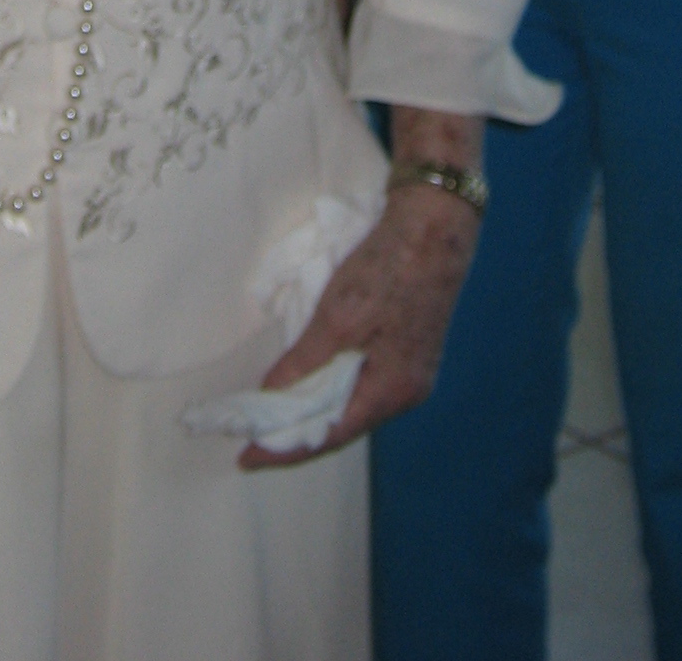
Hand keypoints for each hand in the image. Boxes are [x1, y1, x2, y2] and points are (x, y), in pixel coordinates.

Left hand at [238, 182, 478, 469]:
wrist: (435, 223)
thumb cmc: (388, 270)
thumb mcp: (338, 316)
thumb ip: (306, 361)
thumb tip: (272, 395)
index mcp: (393, 391)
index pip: (330, 434)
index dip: (285, 449)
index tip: (246, 459)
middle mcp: (406, 392)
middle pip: (343, 423)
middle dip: (298, 433)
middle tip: (253, 438)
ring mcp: (410, 370)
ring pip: (352, 402)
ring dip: (314, 410)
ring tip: (274, 417)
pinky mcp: (406, 348)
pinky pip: (360, 381)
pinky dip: (331, 387)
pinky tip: (310, 383)